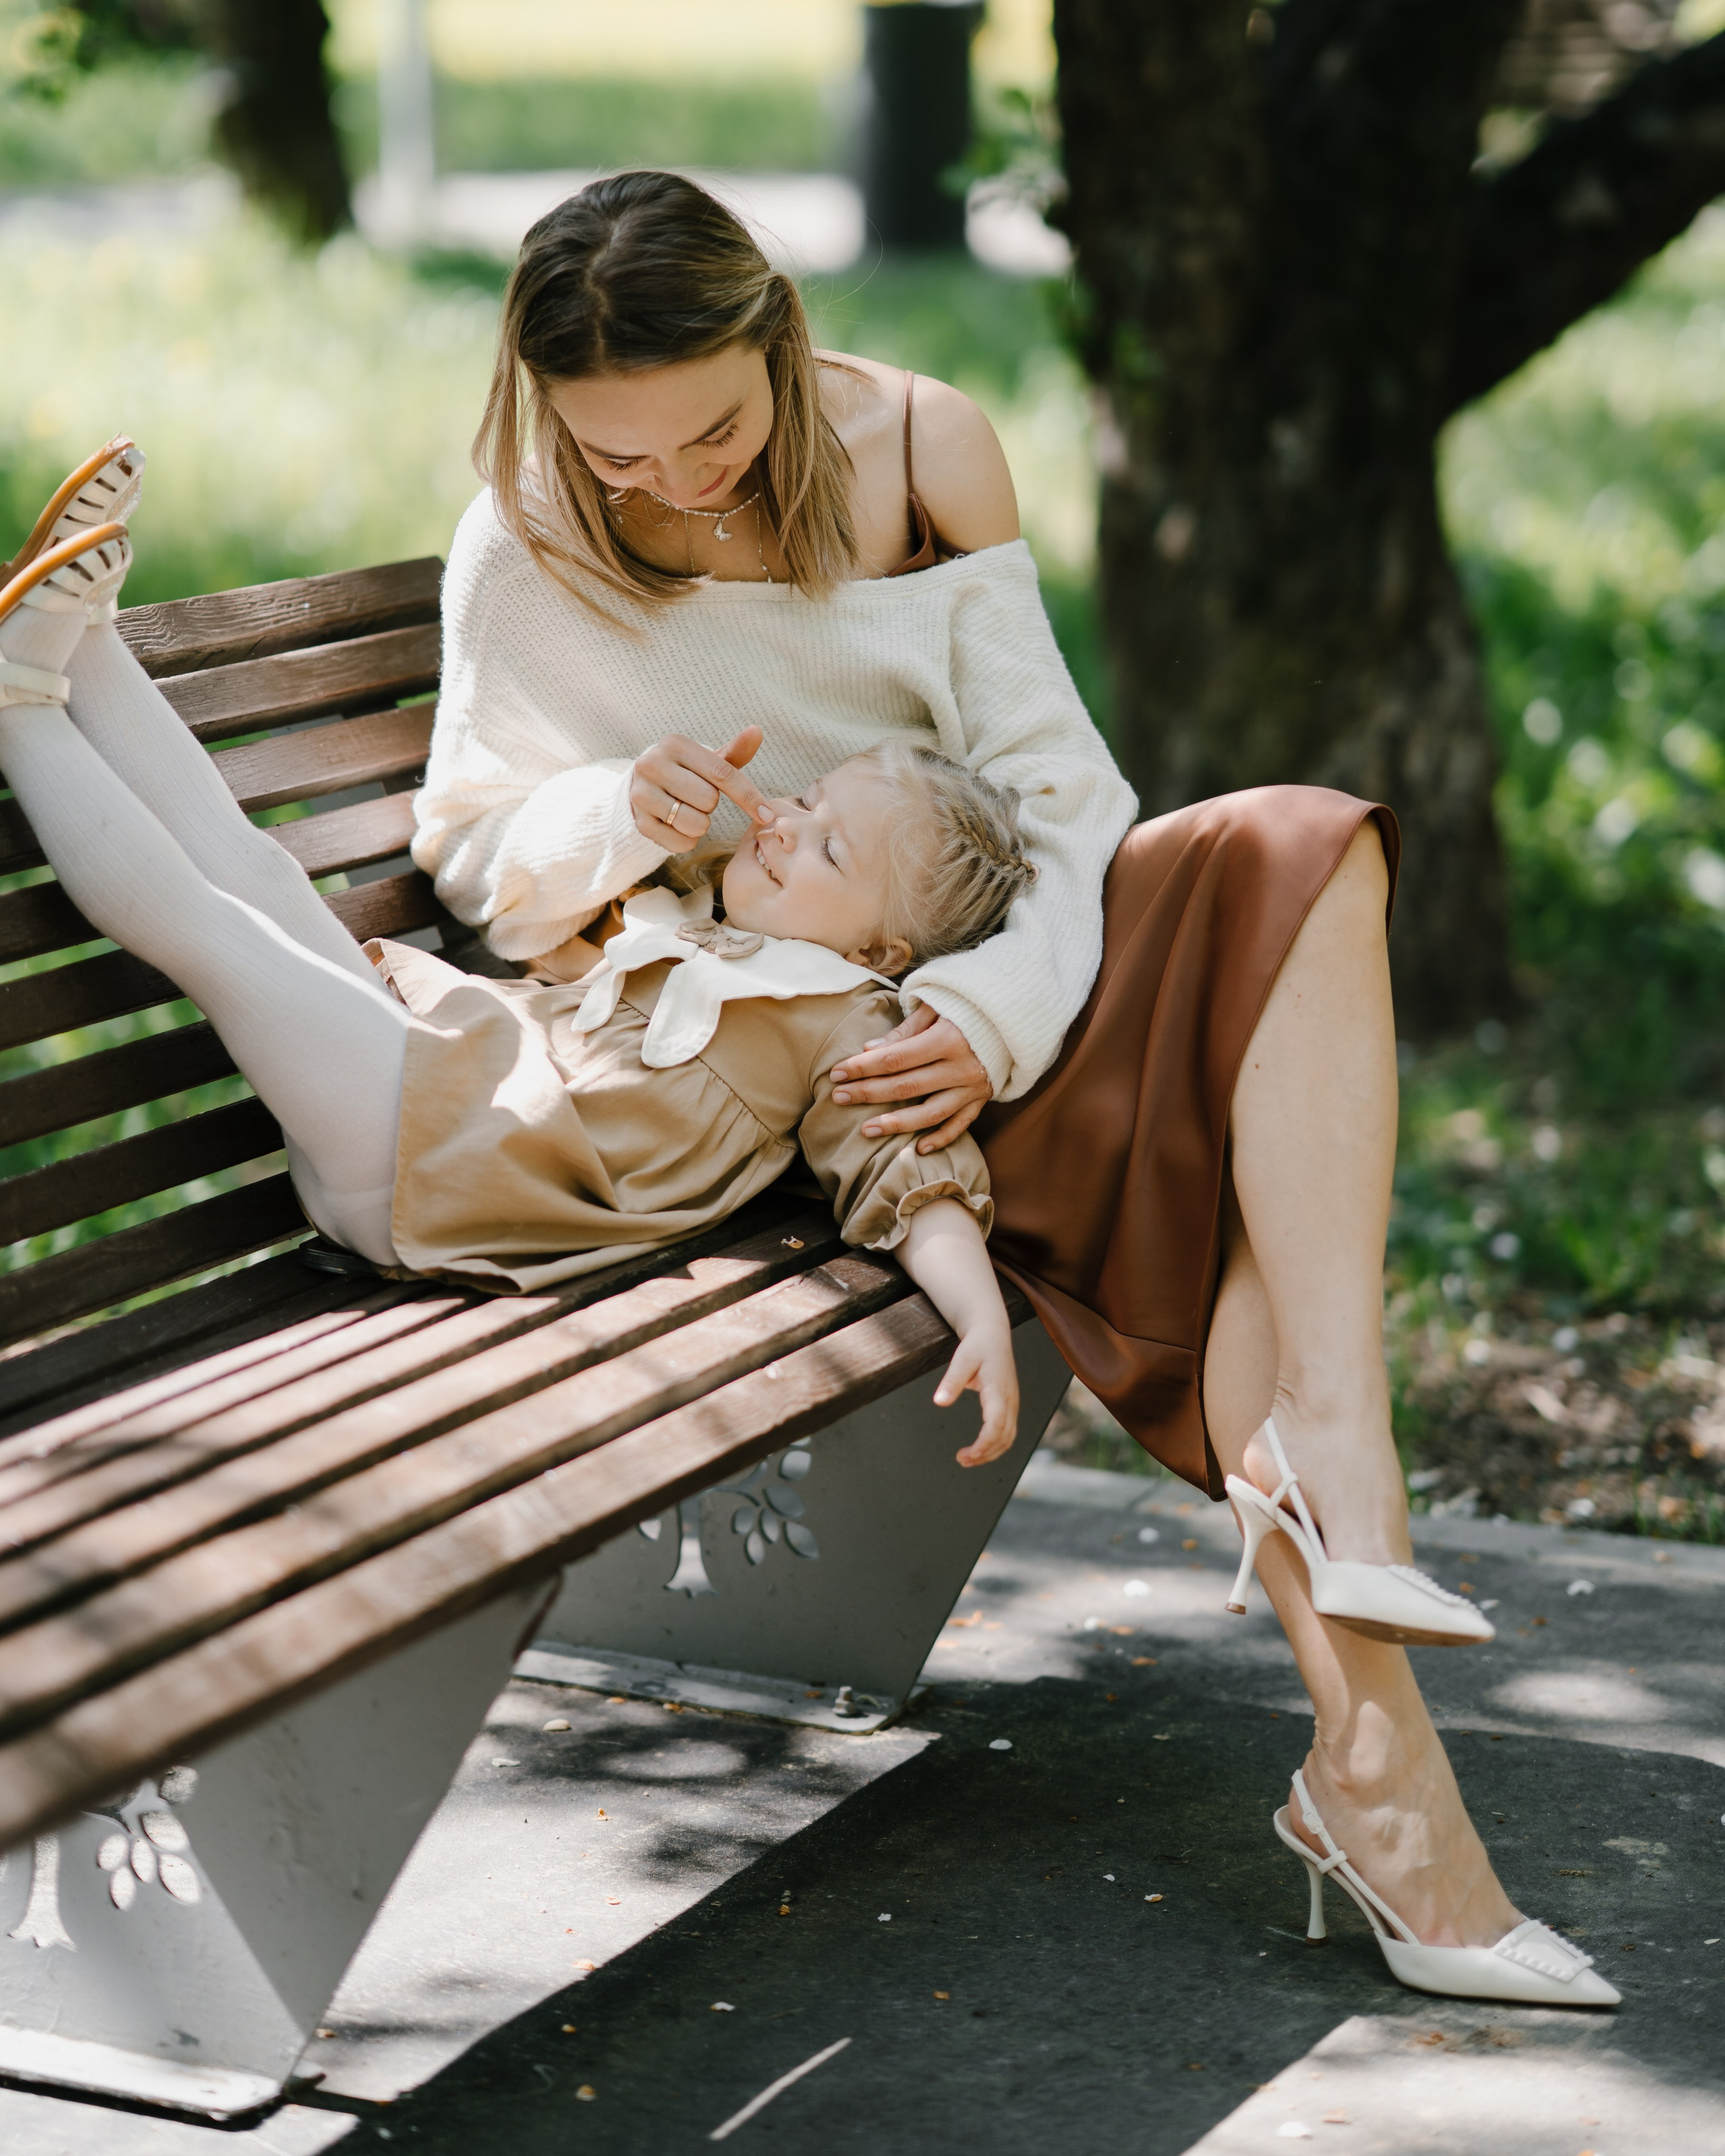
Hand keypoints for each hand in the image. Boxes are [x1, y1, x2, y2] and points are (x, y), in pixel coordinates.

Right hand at [630, 726, 774, 852]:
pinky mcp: (639, 822)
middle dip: (711, 804)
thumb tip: (756, 731)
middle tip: (696, 797)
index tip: (767, 814)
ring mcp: (642, 794)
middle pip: (709, 800)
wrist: (639, 787)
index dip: (748, 796)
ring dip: (700, 824)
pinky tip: (676, 825)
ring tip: (686, 810)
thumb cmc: (685, 772)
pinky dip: (687, 839)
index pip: (722, 774)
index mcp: (674, 744)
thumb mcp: (707, 760)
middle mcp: (652, 765)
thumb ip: (734, 751)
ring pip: (696, 824)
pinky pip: (682, 843)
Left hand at [829, 1005, 990, 1152]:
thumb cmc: (966, 1008)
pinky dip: (940, 1139)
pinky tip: (917, 1149)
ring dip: (896, 1124)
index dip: (864, 1067)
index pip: (896, 1058)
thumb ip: (905, 1030)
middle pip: (906, 1086)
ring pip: (929, 1114)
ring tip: (866, 1130)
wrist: (1011, 1020)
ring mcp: (972, 1088)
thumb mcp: (937, 1008)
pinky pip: (959, 1125)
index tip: (837, 1073)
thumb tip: (869, 1050)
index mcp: (948, 1039)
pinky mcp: (981, 1100)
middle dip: (868, 1093)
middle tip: (839, 1097)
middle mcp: (961, 1067)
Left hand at [938, 1319, 1019, 1466]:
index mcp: (998, 1389)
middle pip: (1005, 1436)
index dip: (985, 1442)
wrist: (992, 1334)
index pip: (997, 1423)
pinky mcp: (1009, 1405)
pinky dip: (995, 1445)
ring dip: (990, 1453)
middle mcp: (1010, 1399)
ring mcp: (1012, 1403)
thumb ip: (951, 1381)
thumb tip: (939, 1402)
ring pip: (1009, 1437)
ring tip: (966, 1459)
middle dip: (985, 1454)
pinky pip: (1007, 1431)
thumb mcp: (961, 1359)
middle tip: (961, 1460)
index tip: (969, 1455)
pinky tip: (979, 1449)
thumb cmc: (977, 1345)